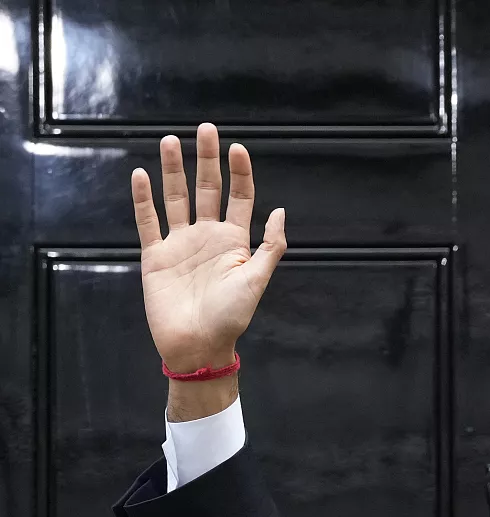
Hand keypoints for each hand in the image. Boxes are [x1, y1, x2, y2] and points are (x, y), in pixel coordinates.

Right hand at [132, 123, 285, 372]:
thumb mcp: (257, 279)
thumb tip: (280, 211)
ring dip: (173, 170)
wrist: (198, 345)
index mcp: (235, 240)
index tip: (237, 148)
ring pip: (176, 198)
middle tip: (206, 128)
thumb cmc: (231, 317)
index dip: (239, 173)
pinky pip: (148, 221)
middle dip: (206, 160)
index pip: (239, 197)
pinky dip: (143, 199)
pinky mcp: (155, 255)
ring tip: (170, 141)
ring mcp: (180, 243)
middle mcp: (207, 236)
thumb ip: (269, 246)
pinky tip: (140, 174)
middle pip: (206, 189)